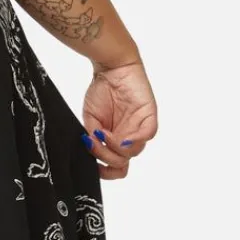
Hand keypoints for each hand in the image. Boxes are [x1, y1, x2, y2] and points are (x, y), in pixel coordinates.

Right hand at [81, 59, 157, 178]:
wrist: (110, 66)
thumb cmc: (101, 89)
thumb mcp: (90, 119)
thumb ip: (92, 139)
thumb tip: (92, 153)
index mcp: (116, 140)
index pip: (117, 166)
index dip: (107, 173)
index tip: (94, 168)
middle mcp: (130, 136)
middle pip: (124, 162)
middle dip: (106, 157)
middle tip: (93, 143)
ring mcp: (140, 127)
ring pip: (134, 152)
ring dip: (116, 148)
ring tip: (102, 134)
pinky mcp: (149, 116)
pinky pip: (147, 135)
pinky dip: (133, 141)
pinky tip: (120, 137)